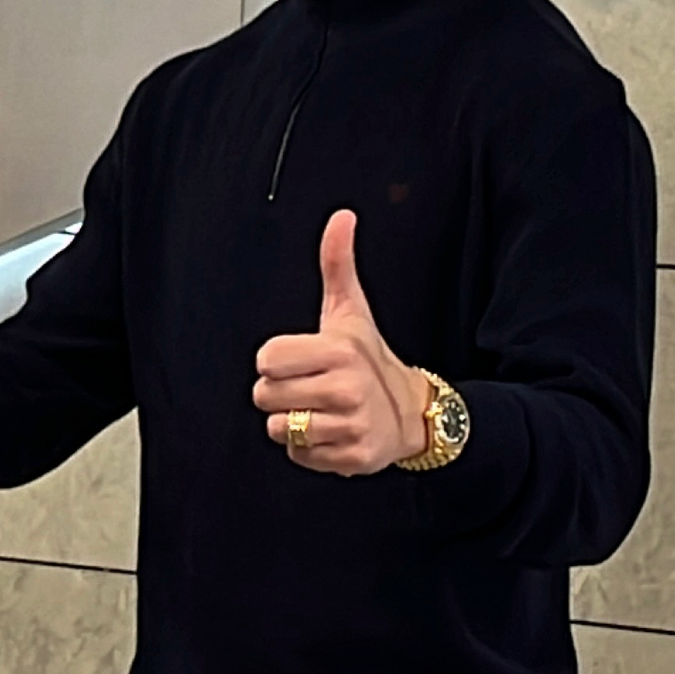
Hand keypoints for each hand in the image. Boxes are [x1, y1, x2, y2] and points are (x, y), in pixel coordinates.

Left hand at [254, 210, 432, 475]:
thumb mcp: (350, 310)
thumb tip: (342, 216)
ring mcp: (350, 425)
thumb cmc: (368, 357)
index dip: (275, 360)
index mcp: (338, 350)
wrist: (410, 411)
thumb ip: (337, 264)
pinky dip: (307, 448)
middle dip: (278, 393)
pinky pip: (298, 455)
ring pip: (278, 428)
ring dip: (290, 422)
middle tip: (307, 386)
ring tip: (318, 410)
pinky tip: (329, 432)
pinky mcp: (352, 457)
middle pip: (264, 395)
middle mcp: (346, 388)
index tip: (298, 360)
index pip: (266, 359)